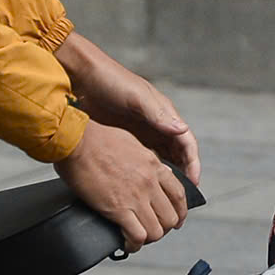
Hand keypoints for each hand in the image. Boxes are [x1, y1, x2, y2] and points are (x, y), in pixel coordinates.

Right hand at [56, 121, 188, 251]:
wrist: (77, 141)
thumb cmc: (98, 139)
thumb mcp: (133, 143)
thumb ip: (148, 160)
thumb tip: (157, 170)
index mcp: (154, 166)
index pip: (179, 194)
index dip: (180, 211)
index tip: (177, 219)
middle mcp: (149, 183)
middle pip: (170, 217)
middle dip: (164, 228)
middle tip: (154, 231)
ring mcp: (136, 197)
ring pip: (157, 231)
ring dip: (149, 238)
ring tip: (138, 238)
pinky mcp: (118, 209)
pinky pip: (137, 236)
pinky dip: (133, 244)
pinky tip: (127, 244)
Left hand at [57, 33, 200, 185]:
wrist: (81, 77)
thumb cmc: (110, 82)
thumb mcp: (135, 97)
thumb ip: (158, 115)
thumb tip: (182, 131)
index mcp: (163, 113)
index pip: (186, 142)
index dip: (192, 163)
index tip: (193, 183)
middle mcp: (156, 123)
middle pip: (177, 153)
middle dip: (183, 174)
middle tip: (182, 196)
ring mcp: (141, 132)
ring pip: (161, 158)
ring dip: (167, 176)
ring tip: (165, 196)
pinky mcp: (125, 138)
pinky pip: (142, 159)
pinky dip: (147, 173)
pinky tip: (143, 186)